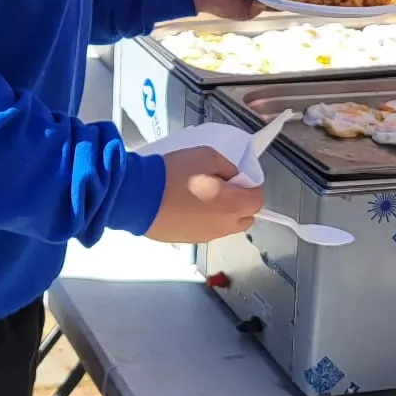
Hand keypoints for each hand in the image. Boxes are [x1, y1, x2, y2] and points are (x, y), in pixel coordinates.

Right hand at [144, 146, 264, 243]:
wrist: (137, 197)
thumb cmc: (171, 175)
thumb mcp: (206, 155)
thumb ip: (228, 167)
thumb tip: (233, 177)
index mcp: (232, 205)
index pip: (258, 200)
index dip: (251, 185)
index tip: (238, 176)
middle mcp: (223, 226)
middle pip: (245, 217)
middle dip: (240, 201)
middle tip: (221, 184)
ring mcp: (205, 236)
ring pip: (225, 225)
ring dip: (221, 211)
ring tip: (199, 193)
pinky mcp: (188, 240)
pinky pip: (205, 229)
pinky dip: (202, 218)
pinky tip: (185, 204)